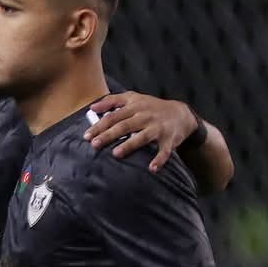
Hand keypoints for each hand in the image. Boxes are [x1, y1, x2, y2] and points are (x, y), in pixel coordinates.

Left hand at [84, 92, 198, 171]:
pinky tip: (152, 169)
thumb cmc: (151, 107)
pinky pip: (164, 151)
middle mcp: (145, 116)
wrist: (181, 113)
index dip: (99, 125)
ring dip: (129, 145)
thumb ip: (112, 101)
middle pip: (125, 125)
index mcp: (135, 106)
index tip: (86, 135)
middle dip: (109, 135)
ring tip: (116, 154)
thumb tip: (92, 107)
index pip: (113, 116)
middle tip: (94, 144)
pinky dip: (159, 160)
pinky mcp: (169, 140)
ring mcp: (157, 128)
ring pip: (142, 137)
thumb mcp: (133, 98)